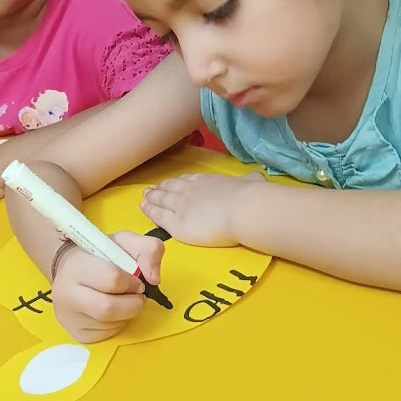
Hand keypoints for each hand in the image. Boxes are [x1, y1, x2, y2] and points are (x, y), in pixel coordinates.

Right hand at [52, 231, 163, 343]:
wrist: (71, 269)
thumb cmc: (100, 254)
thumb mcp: (125, 241)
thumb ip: (148, 249)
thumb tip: (155, 278)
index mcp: (77, 265)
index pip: (111, 279)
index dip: (132, 282)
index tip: (136, 279)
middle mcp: (67, 294)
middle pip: (108, 309)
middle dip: (132, 304)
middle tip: (137, 296)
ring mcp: (69, 317)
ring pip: (109, 324)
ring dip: (126, 314)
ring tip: (124, 300)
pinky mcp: (76, 334)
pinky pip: (106, 335)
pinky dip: (118, 324)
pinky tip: (115, 311)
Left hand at [140, 172, 265, 246]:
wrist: (241, 209)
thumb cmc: (249, 196)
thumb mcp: (251, 181)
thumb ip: (251, 180)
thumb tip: (258, 178)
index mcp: (207, 181)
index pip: (188, 180)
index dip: (178, 182)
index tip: (172, 183)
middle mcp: (190, 190)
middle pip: (170, 188)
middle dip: (160, 189)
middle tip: (150, 189)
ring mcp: (181, 205)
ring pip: (161, 200)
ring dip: (152, 198)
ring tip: (144, 197)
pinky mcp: (176, 222)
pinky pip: (158, 215)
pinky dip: (149, 210)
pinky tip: (143, 208)